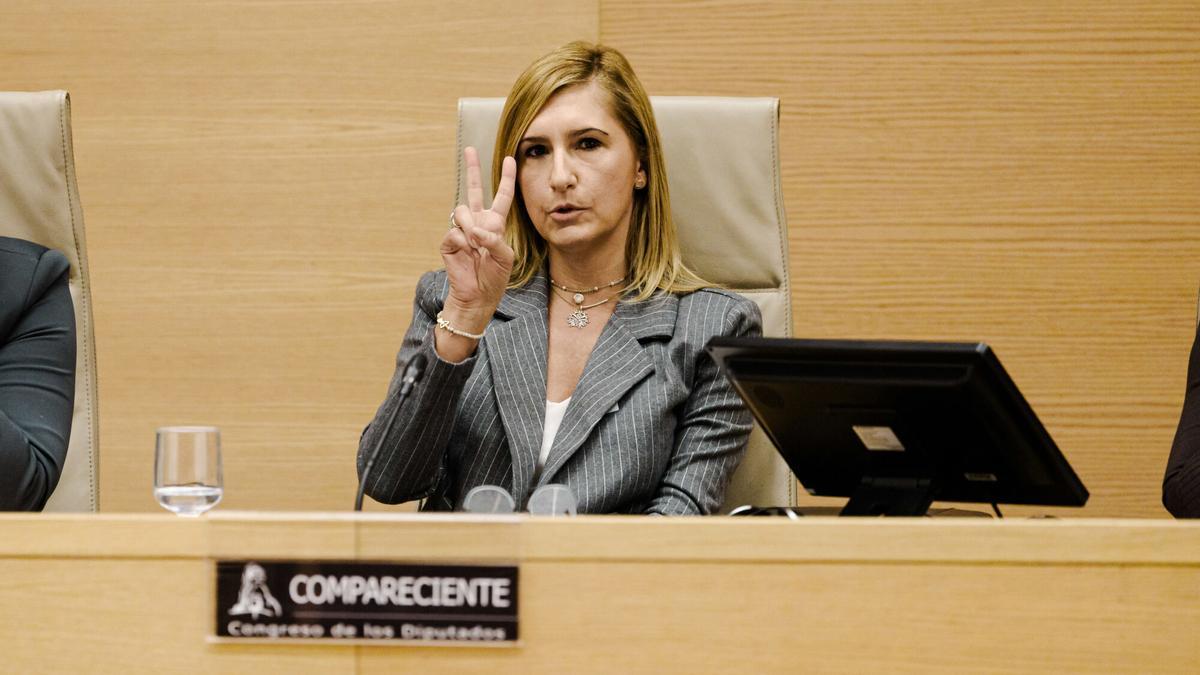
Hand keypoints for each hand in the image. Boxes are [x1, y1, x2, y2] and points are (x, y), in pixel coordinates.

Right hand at [440, 147, 516, 335]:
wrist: (477, 296)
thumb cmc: (495, 277)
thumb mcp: (505, 257)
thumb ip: (495, 239)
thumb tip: (476, 230)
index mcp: (495, 223)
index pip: (502, 196)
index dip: (506, 178)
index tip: (510, 159)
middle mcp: (478, 222)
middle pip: (474, 190)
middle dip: (472, 169)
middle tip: (470, 149)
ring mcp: (462, 230)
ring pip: (463, 211)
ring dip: (471, 227)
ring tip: (477, 246)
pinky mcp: (449, 241)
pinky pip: (454, 231)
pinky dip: (463, 242)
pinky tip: (467, 253)